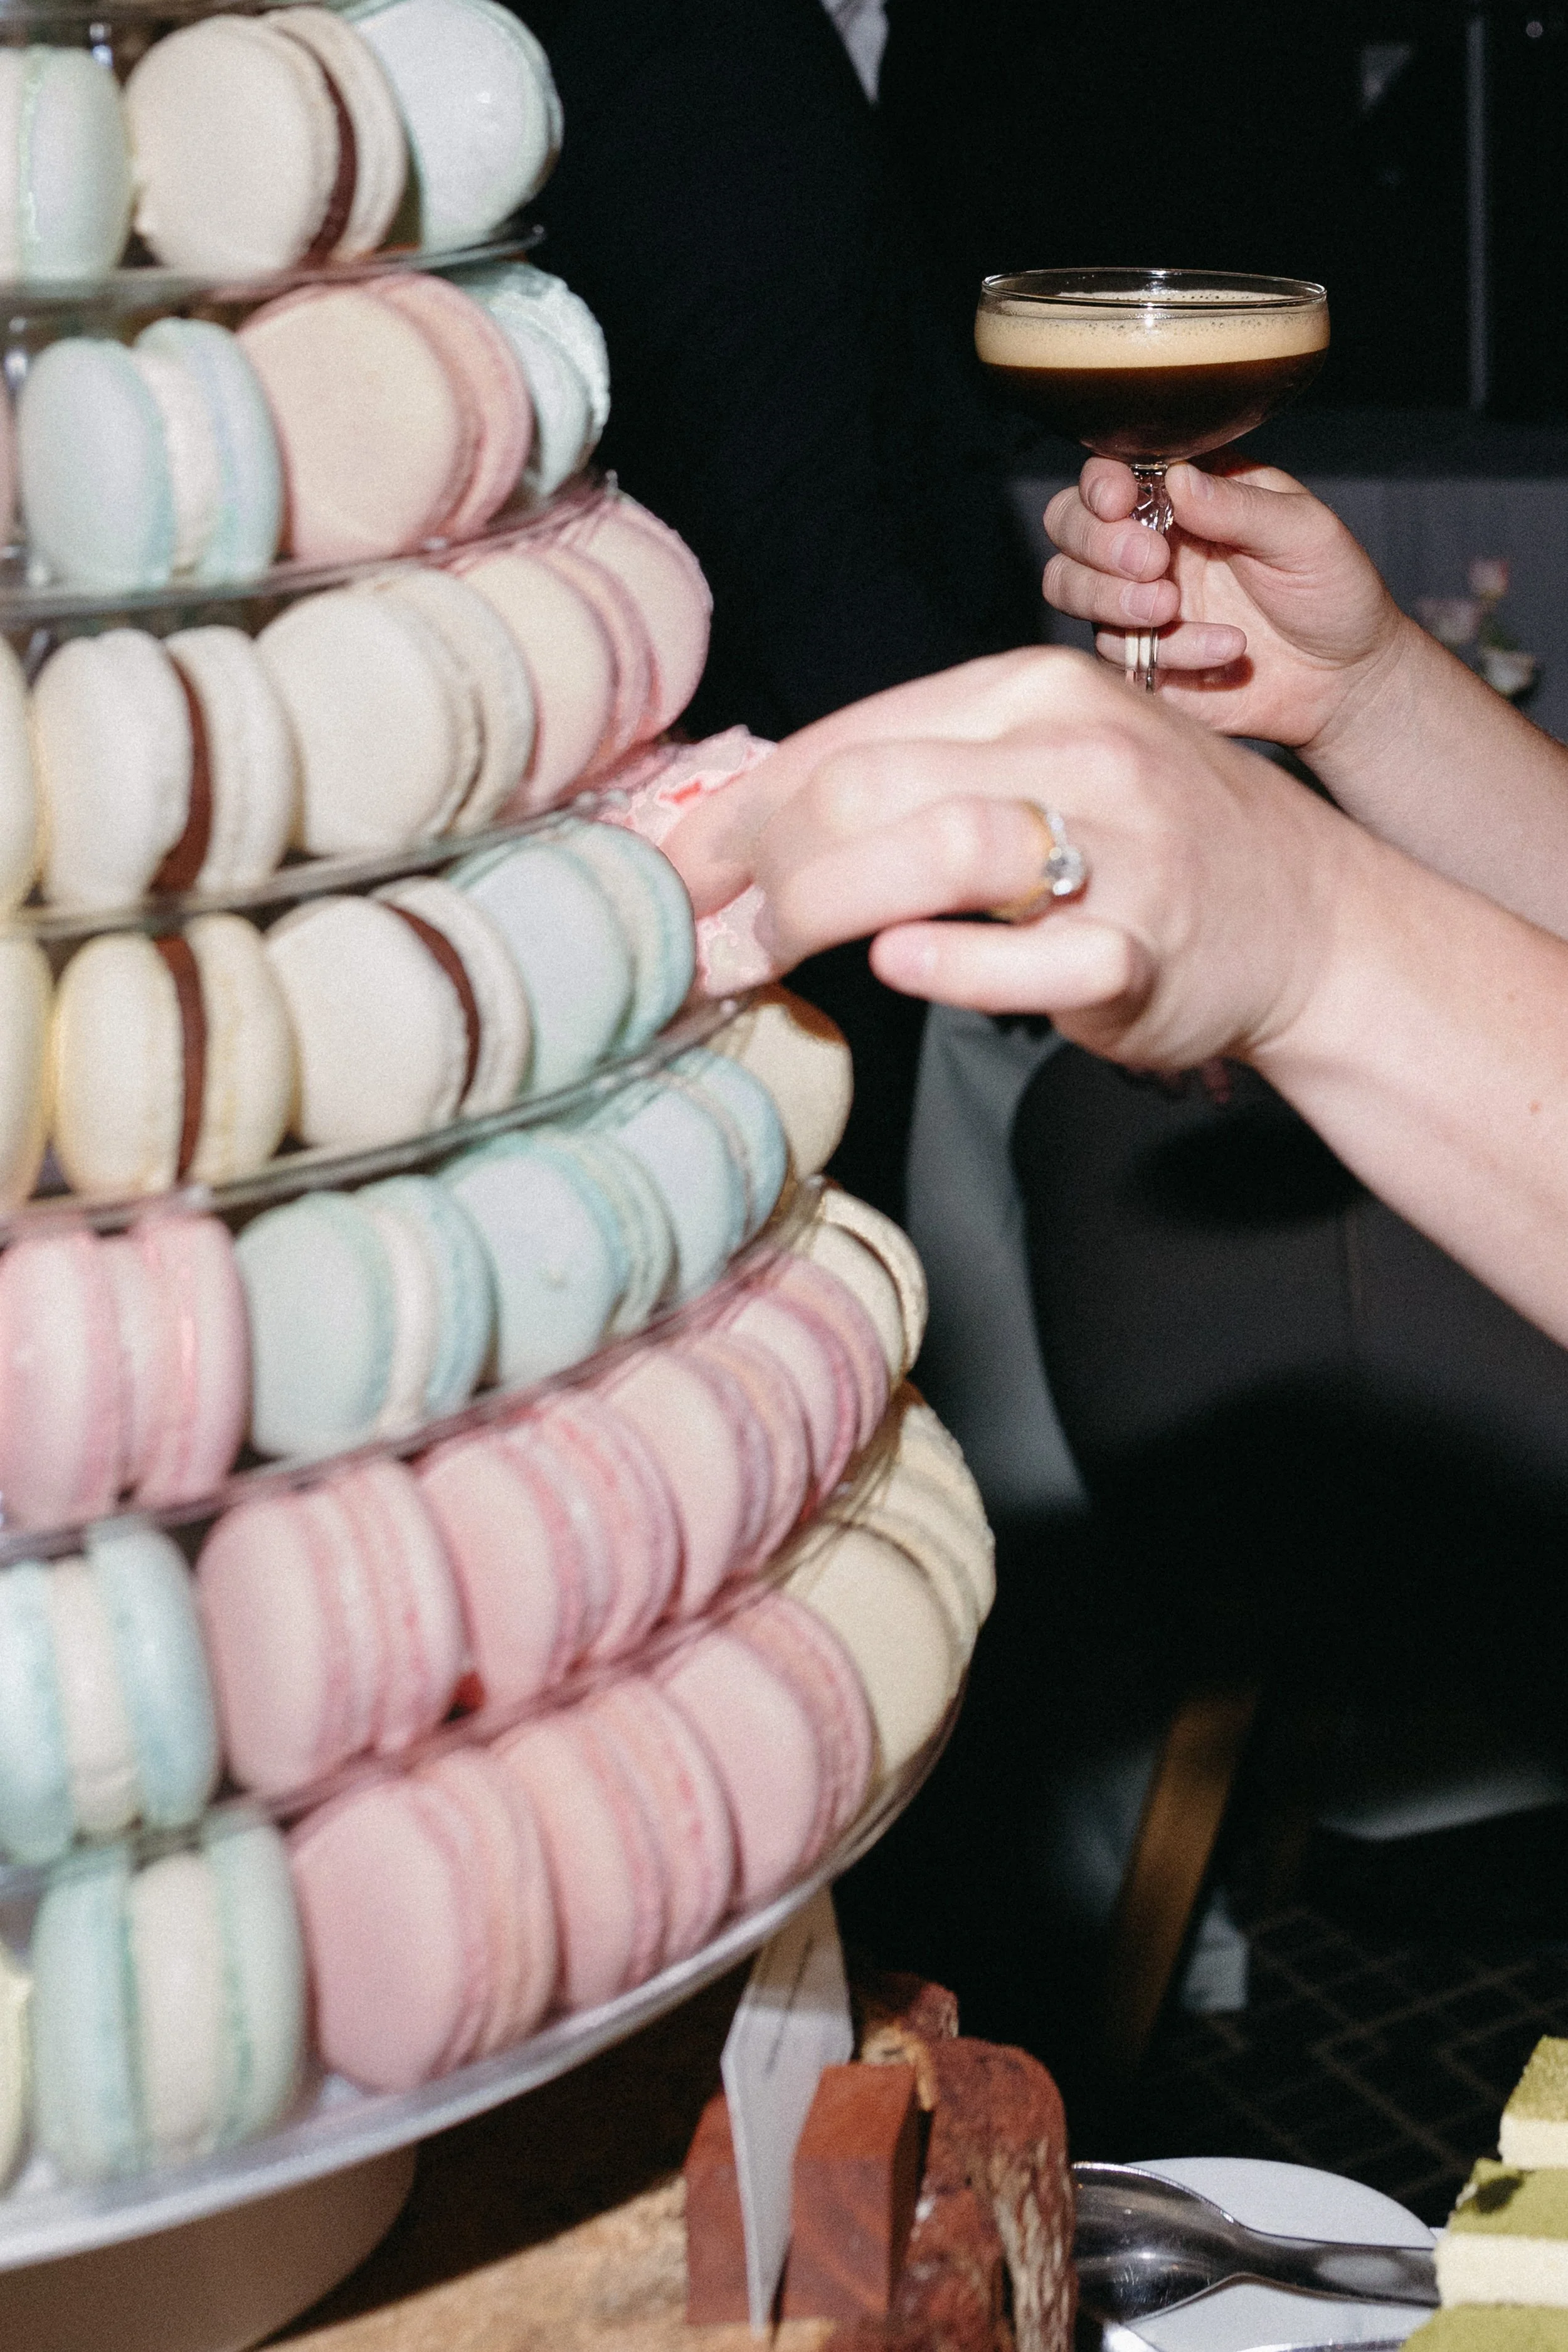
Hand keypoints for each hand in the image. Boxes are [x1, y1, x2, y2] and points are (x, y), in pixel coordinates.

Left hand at [665, 646, 1360, 1074]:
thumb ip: (920, 770)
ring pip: (937, 849)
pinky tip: (896, 966)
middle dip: (760, 864)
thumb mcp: (1046, 759)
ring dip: (823, 907)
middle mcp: (1075, 748)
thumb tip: (760, 814)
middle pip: (867, 787)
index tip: (674, 872)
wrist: (1311, 918)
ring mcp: (1119, 848)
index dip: (737, 811)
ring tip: (775, 954)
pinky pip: (1031, 958)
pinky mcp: (1144, 949)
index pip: (844, 739)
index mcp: (1030, 688)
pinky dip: (950, 965)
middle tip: (716, 928)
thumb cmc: (1151, 843)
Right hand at [1042, 458, 1407, 749]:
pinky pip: (1116, 654)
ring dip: (1112, 599)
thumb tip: (1175, 477)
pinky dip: (1170, 652)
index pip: (1108, 475)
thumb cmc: (1331, 590)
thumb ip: (1238, 505)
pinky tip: (1225, 648)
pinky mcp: (1142, 660)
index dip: (1098, 485)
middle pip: (1067, 528)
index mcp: (1183, 497)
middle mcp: (1148, 544)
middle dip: (1097, 545)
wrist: (1344, 679)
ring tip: (1171, 608)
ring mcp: (1138, 604)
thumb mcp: (1302, 532)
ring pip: (1068, 589)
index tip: (1121, 502)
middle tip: (1154, 564)